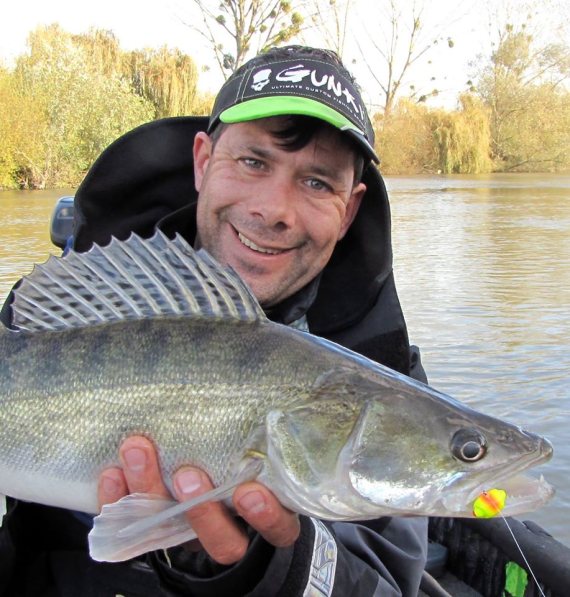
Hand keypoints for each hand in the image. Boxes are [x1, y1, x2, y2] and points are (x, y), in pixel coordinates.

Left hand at [98, 436, 299, 564]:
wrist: (196, 464)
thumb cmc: (237, 442)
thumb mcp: (253, 434)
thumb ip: (255, 421)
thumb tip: (256, 362)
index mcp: (263, 508)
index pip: (278, 527)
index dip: (266, 516)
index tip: (249, 491)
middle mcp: (228, 527)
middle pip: (223, 543)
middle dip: (201, 511)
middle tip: (187, 474)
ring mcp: (188, 533)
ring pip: (172, 534)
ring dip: (152, 495)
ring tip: (139, 450)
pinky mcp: (150, 530)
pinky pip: (128, 527)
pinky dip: (117, 500)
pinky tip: (113, 471)